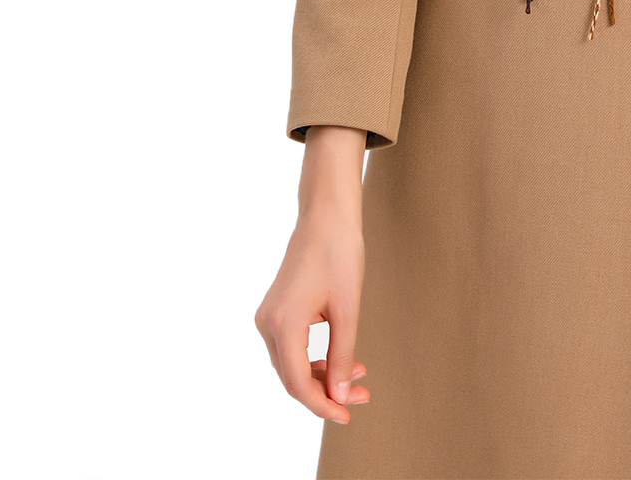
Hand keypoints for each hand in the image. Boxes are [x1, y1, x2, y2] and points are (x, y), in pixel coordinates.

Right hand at [255, 125, 369, 425]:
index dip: (321, 405)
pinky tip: (342, 359)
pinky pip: (292, 346)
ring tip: (359, 378)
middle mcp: (267, 323)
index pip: (297, 382)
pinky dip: (315, 357)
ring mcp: (269, 315)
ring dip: (322, 374)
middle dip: (326, 391)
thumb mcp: (347, 308)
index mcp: (283, 323)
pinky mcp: (277, 309)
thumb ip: (343, 354)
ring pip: (292, 363)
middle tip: (362, 396)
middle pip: (292, 376)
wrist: (326, 214)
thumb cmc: (339, 253)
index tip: (347, 415)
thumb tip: (341, 394)